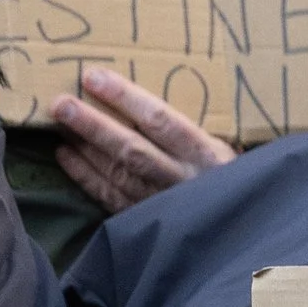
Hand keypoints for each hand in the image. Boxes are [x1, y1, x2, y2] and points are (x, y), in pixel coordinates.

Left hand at [49, 67, 235, 211]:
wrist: (246, 230)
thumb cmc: (235, 177)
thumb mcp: (230, 148)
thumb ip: (198, 126)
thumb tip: (154, 86)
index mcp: (207, 154)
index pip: (161, 121)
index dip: (125, 98)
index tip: (94, 77)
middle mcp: (183, 180)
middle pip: (132, 149)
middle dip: (94, 125)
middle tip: (61, 104)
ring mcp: (165, 205)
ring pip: (119, 174)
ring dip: (85, 148)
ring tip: (60, 122)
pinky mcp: (150, 224)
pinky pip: (112, 199)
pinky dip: (86, 177)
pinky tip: (66, 156)